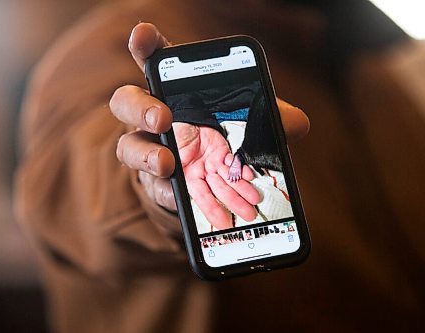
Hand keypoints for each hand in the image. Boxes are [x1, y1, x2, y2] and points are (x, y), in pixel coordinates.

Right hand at [110, 23, 309, 227]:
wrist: (215, 175)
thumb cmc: (227, 133)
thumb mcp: (249, 119)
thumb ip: (271, 116)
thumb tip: (297, 124)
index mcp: (176, 88)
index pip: (154, 58)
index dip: (145, 45)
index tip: (143, 36)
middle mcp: (155, 115)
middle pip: (127, 101)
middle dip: (140, 108)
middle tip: (161, 117)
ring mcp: (153, 150)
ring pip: (130, 148)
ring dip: (147, 156)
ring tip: (168, 164)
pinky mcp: (161, 183)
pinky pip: (163, 189)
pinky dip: (179, 197)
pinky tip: (205, 208)